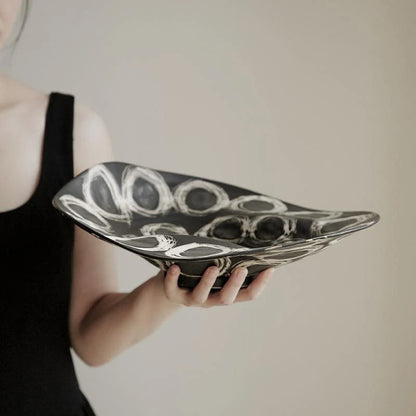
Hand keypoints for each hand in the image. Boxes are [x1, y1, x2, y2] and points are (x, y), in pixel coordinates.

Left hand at [161, 264, 275, 307]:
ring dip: (208, 282)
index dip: (260, 284)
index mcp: (225, 293)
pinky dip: (173, 278)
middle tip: (242, 269)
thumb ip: (228, 261)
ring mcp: (192, 299)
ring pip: (201, 296)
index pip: (248, 294)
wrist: (169, 289)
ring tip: (213, 267)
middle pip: (226, 299)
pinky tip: (175, 266)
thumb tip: (247, 244)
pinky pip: (172, 288)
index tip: (270, 268)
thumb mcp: (216, 268)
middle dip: (234, 284)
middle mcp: (211, 299)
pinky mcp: (173, 294)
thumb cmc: (199, 272)